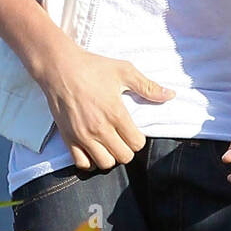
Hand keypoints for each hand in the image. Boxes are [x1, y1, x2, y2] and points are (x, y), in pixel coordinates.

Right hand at [37, 43, 175, 171]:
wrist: (59, 66)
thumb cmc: (92, 67)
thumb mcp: (123, 71)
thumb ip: (148, 86)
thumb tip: (171, 95)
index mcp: (115, 113)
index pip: (137, 144)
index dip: (139, 139)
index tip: (134, 130)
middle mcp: (99, 128)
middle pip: (123, 157)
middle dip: (126, 149)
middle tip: (122, 137)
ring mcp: (82, 135)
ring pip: (104, 164)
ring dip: (110, 156)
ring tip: (109, 143)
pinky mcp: (68, 138)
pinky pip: (82, 164)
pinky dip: (90, 161)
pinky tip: (93, 148)